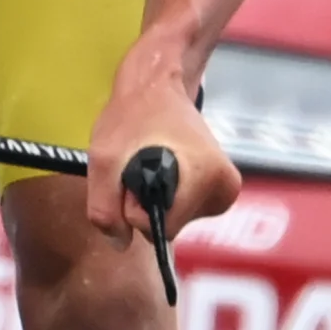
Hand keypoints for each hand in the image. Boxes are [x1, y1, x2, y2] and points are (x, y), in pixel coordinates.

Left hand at [85, 48, 239, 247]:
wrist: (158, 86)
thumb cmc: (132, 115)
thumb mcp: (104, 159)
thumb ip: (104, 208)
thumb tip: (121, 243)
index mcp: (207, 178)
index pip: (162, 229)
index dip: (136, 208)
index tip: (132, 174)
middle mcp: (225, 188)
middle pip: (171, 227)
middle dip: (147, 204)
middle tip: (139, 165)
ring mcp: (226, 191)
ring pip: (176, 222)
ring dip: (155, 201)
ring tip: (151, 161)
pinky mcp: (222, 191)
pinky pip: (184, 213)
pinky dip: (168, 198)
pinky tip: (164, 168)